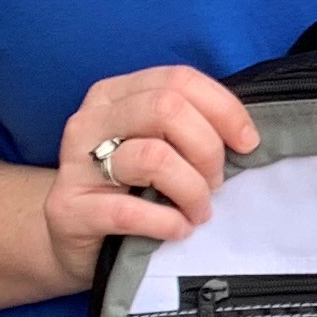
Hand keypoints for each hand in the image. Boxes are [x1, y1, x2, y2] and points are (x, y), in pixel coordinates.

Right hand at [44, 66, 260, 289]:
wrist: (69, 236)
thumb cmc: (126, 188)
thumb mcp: (155, 145)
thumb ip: (189, 128)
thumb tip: (245, 134)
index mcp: (114, 95)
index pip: (179, 80)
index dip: (224, 109)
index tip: (247, 143)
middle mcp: (90, 121)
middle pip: (166, 109)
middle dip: (207, 149)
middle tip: (215, 182)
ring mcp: (75, 165)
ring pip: (153, 157)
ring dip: (192, 190)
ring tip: (198, 211)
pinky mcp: (69, 210)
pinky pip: (130, 212)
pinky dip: (168, 223)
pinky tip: (179, 230)